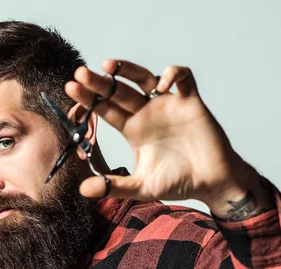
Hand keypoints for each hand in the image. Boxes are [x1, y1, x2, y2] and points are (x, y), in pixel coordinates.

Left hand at [65, 59, 263, 213]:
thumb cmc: (178, 182)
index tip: (71, 89)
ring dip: (127, 69)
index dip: (89, 98)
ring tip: (108, 65)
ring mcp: (167, 105)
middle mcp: (147, 113)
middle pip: (118, 90)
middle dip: (99, 82)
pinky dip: (173, 75)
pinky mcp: (190, 102)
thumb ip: (114, 187)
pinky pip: (183, 78)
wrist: (210, 182)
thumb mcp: (141, 187)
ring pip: (145, 77)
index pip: (106, 109)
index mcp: (133, 129)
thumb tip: (83, 190)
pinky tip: (162, 85)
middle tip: (80, 73)